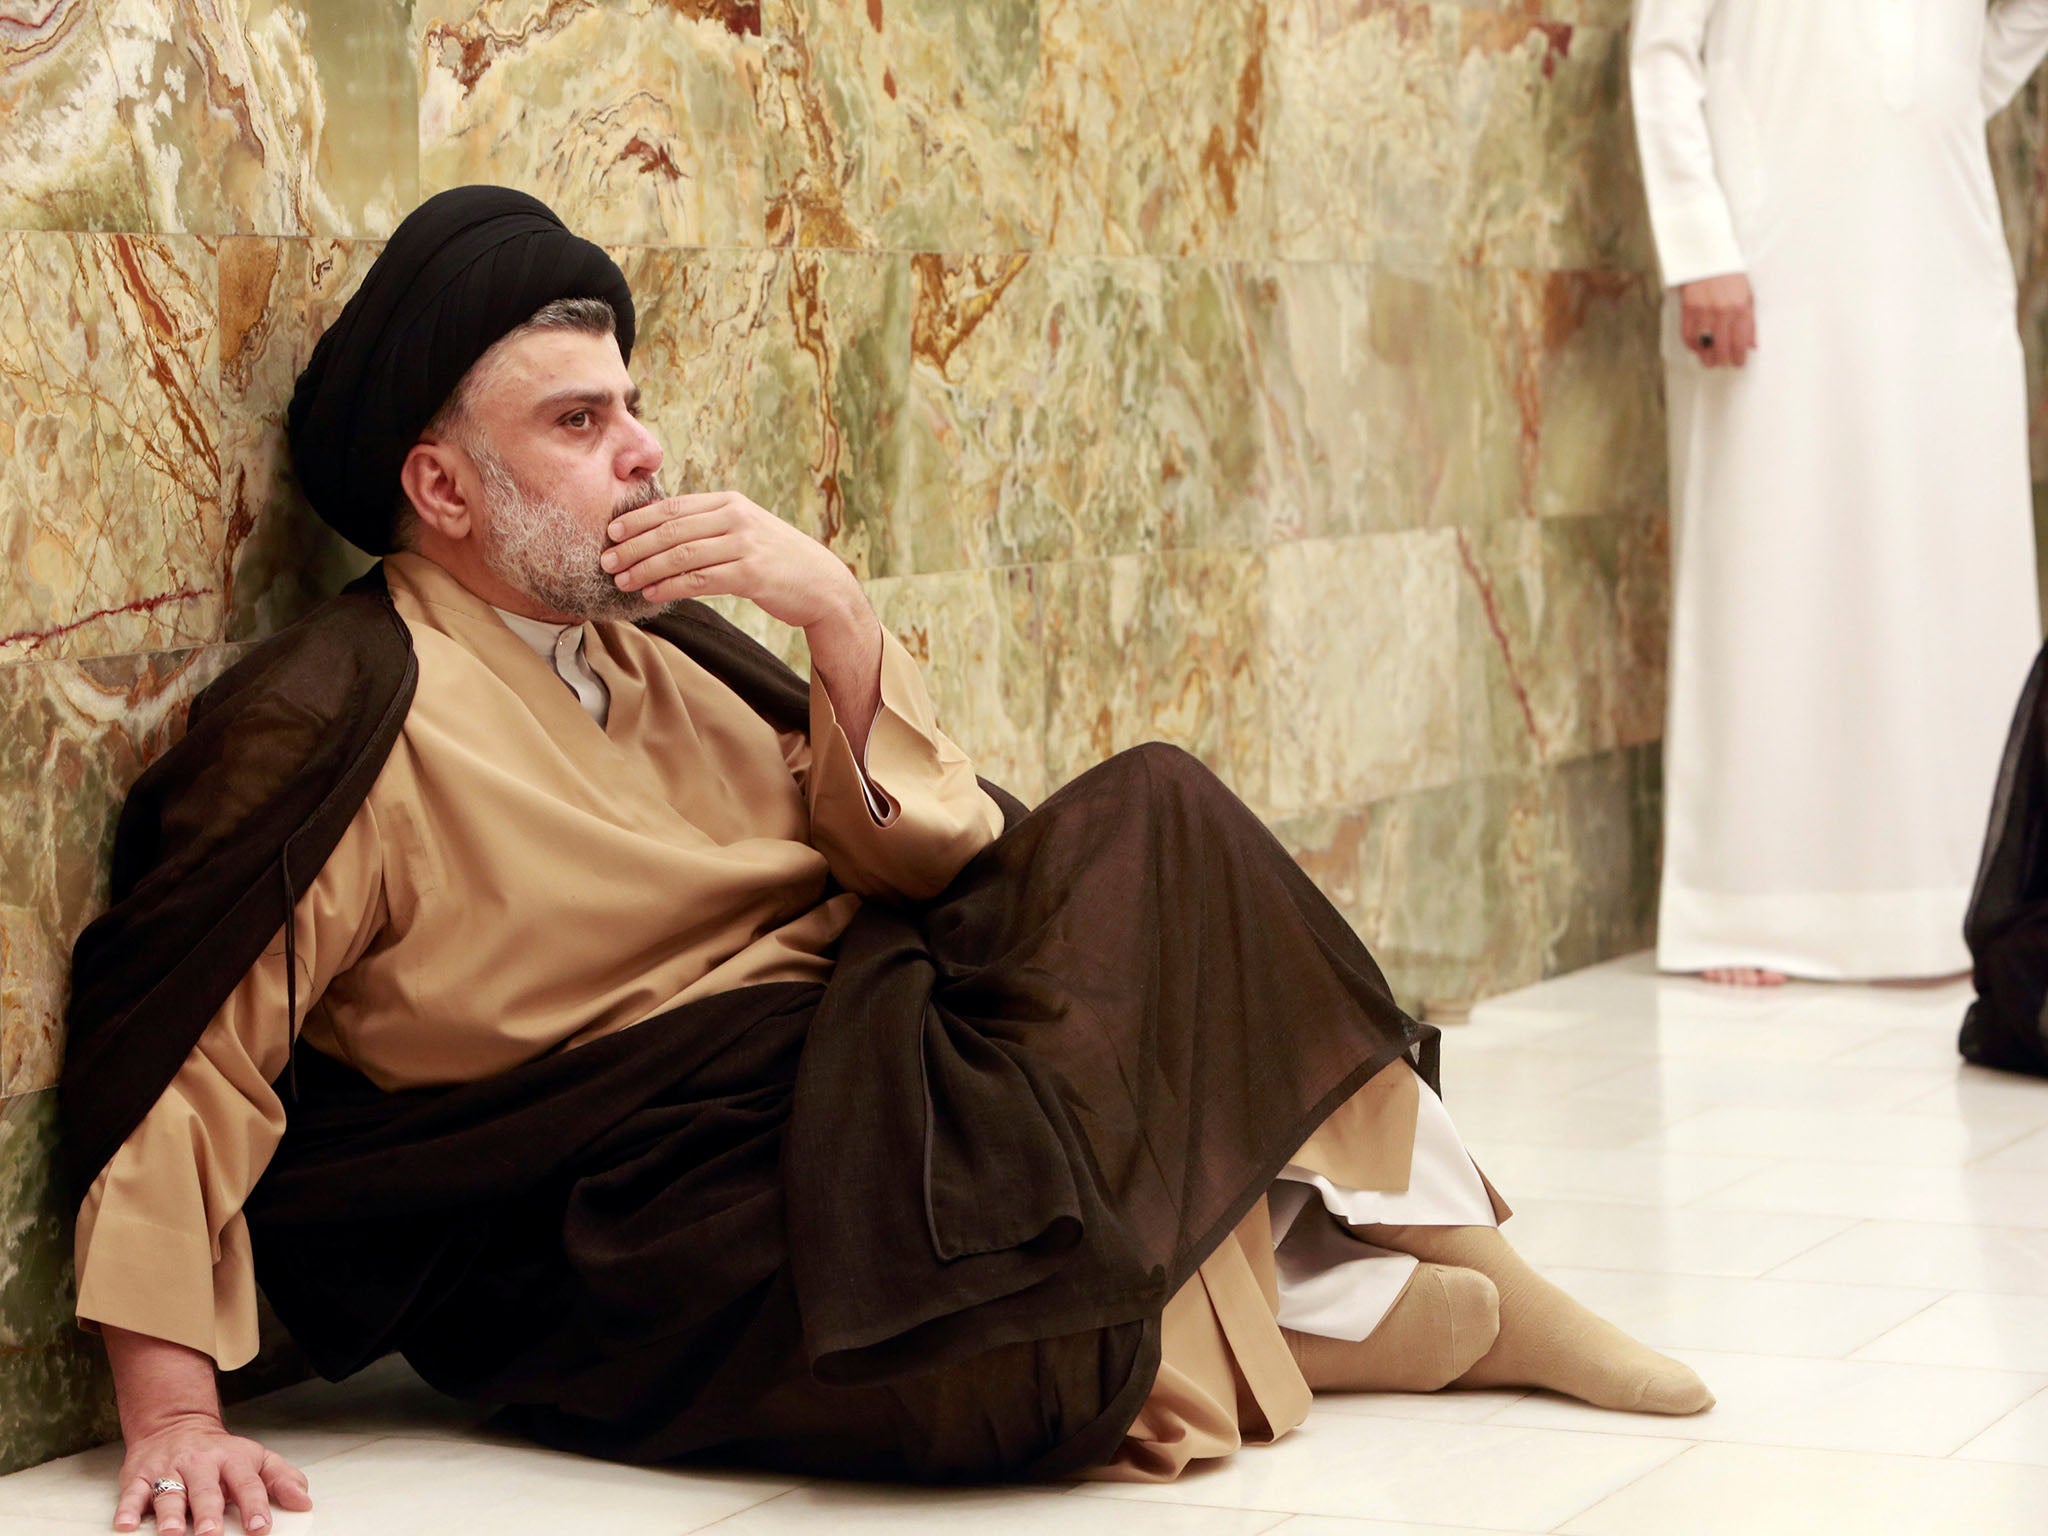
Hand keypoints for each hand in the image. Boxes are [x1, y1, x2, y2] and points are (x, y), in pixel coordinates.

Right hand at [114, 1412, 310, 1533]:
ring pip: (169, 1493)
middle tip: (211, 1535)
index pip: (247, 1483)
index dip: (254, 1505)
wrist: (177, 1425)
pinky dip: (127, 1509)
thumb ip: (281, 1479)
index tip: (260, 1527)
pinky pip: (132, 1494)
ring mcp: (169, 1470)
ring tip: (173, 1533)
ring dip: (170, 1514)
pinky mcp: (140, 1477)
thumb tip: (304, 1501)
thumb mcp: (256, 1459)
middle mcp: (200, 1464)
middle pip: (205, 1490)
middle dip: (208, 1513)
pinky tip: (126, 1525)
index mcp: (232, 1460)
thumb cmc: (221, 1453)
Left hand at [602, 491, 861, 629]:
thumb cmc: (777, 559)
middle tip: (606, 559)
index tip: (612, 532)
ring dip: (646, 568)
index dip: (639, 519)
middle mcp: (736, 517)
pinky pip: (700, 580)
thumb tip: (660, 534)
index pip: (673, 506)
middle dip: (634, 546)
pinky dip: (671, 586)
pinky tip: (652, 594)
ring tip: (622, 580)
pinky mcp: (751, 574)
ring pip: (682, 555)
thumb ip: (709, 526)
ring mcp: (745, 545)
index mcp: (729, 502)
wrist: (822, 584)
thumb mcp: (745, 530)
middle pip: (672, 530)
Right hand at [1679, 273, 1757, 367]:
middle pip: (1722, 348)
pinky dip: (1692, 346)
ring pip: (1704, 346)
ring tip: (1709, 361)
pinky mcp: (1688, 309)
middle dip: (1723, 360)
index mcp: (1741, 308)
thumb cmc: (1729, 274)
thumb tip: (1751, 344)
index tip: (1738, 363)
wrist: (1707, 255)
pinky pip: (1688, 337)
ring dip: (1707, 358)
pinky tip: (1697, 347)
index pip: (1740, 343)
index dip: (1739, 358)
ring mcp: (1704, 312)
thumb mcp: (1747, 294)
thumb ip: (1750, 321)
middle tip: (1723, 363)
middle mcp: (1723, 312)